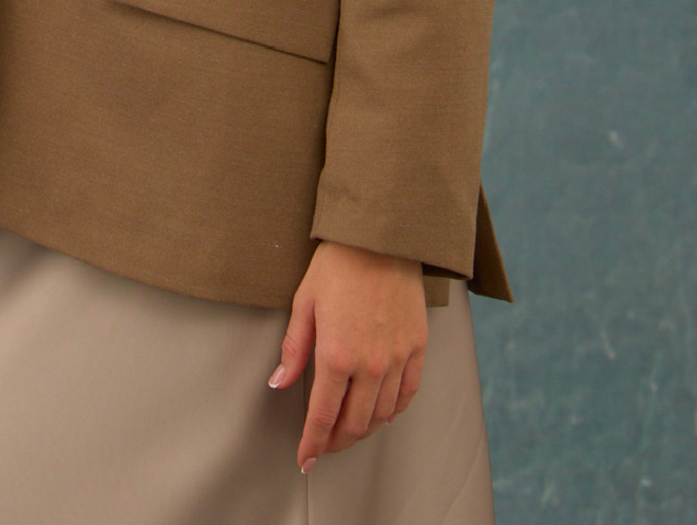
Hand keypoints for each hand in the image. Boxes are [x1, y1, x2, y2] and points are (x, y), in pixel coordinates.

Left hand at [268, 240, 427, 472]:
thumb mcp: (304, 303)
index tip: (305, 460)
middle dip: (336, 442)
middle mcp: (370, 364)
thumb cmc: (337, 266)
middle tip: (325, 446)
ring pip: (382, 414)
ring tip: (349, 430)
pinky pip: (408, 393)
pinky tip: (383, 411)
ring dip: (364, 430)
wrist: (380, 238)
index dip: (312, 444)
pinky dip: (394, 410)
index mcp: (336, 355)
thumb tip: (279, 384)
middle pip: (355, 423)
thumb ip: (294, 349)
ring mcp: (397, 357)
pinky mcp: (417, 346)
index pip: (322, 416)